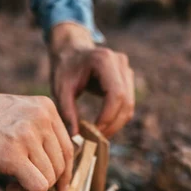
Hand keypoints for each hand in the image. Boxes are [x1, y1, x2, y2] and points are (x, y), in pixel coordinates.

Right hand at [0, 75, 73, 190]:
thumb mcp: (14, 116)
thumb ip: (35, 133)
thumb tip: (53, 171)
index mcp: (45, 108)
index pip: (68, 148)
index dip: (64, 173)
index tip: (57, 188)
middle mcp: (42, 119)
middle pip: (60, 166)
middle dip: (46, 184)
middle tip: (21, 187)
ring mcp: (29, 135)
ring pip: (50, 178)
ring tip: (11, 187)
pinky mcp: (13, 154)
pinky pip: (38, 187)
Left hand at [49, 23, 134, 137]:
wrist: (71, 50)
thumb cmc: (64, 68)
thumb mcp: (61, 90)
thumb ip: (67, 113)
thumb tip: (76, 140)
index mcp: (104, 60)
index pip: (116, 94)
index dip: (108, 117)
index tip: (94, 132)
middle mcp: (120, 63)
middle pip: (126, 102)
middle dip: (112, 124)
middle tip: (95, 140)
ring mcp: (126, 70)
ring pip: (129, 105)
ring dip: (116, 124)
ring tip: (98, 135)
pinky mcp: (127, 79)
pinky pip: (127, 104)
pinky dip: (117, 118)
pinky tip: (102, 127)